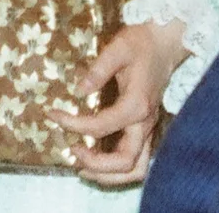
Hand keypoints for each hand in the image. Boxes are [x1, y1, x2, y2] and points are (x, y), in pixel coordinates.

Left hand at [49, 17, 187, 185]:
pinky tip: (98, 162)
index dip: (74, 125)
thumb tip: (79, 90)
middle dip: (97, 165)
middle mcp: (145, 123)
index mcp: (137, 104)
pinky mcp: (146, 129)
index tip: (53, 114)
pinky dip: (118, 169)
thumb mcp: (118, 48)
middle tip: (71, 152)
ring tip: (83, 169)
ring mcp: (148, 128)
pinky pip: (138, 160)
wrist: (165, 43)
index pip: (102, 126)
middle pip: (126, 161)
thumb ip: (98, 70)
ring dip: (110, 175)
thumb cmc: (141, 43)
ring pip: (137, 169)